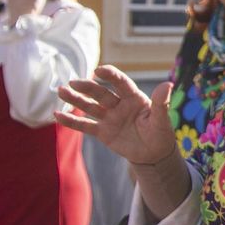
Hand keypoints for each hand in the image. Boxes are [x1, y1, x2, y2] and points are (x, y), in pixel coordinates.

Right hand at [56, 65, 177, 165]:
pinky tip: (56, 115)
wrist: (154, 154)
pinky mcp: (102, 132)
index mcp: (134, 98)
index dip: (110, 75)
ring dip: (75, 99)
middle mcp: (119, 104)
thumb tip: (167, 84)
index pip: (121, 83)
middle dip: (87, 87)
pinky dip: (71, 121)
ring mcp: (109, 117)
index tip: (99, 70)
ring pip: (90, 106)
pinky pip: (85, 125)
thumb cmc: (160, 133)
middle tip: (72, 82)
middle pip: (101, 94)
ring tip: (61, 90)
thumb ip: (161, 103)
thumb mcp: (162, 120)